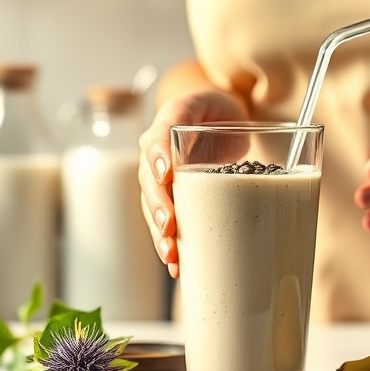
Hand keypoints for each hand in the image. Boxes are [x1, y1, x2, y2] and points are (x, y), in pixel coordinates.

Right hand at [138, 91, 248, 277]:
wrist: (216, 121)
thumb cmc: (217, 112)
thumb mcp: (217, 104)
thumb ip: (214, 115)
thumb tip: (218, 139)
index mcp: (168, 123)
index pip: (159, 137)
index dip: (159, 155)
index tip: (166, 174)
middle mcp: (157, 153)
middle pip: (151, 180)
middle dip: (159, 206)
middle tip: (170, 226)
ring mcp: (160, 179)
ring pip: (153, 207)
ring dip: (160, 233)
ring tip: (171, 254)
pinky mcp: (170, 200)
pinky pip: (164, 222)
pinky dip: (168, 244)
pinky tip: (176, 266)